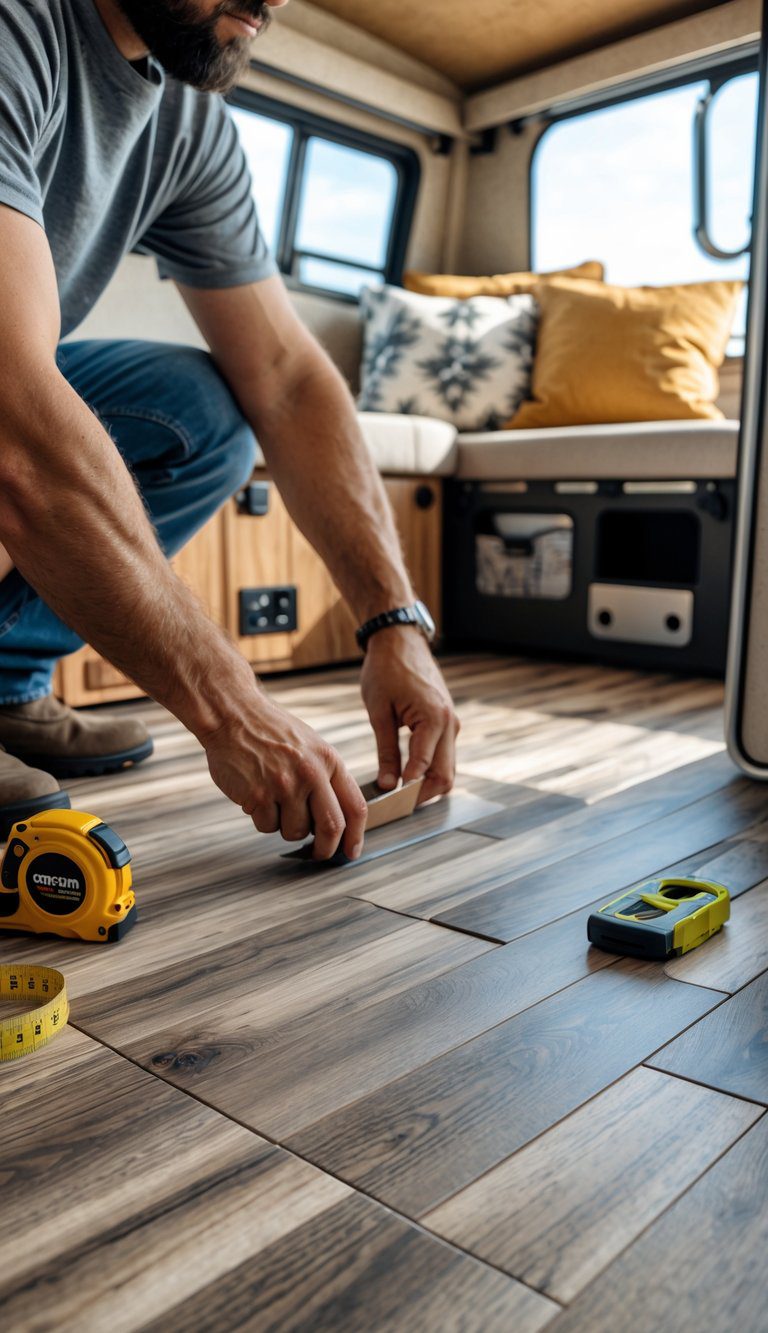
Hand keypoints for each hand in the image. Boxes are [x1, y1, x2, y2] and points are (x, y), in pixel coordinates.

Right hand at [201, 687, 367, 859]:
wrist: (233, 714)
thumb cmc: (272, 732)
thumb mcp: (312, 747)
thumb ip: (328, 779)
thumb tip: (339, 823)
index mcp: (329, 760)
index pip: (355, 806)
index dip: (356, 836)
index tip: (352, 851)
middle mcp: (311, 773)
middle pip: (331, 827)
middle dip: (326, 849)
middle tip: (319, 854)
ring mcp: (284, 785)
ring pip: (295, 831)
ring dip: (285, 827)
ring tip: (275, 801)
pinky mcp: (258, 796)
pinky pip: (266, 827)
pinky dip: (262, 819)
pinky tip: (256, 795)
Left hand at [360, 628, 459, 803]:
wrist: (400, 640)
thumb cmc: (386, 669)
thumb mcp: (379, 712)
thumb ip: (386, 752)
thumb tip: (389, 785)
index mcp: (434, 719)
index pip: (423, 769)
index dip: (407, 792)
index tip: (388, 804)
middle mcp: (449, 723)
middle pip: (445, 777)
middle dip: (422, 796)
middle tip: (395, 807)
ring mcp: (451, 723)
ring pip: (447, 768)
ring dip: (428, 785)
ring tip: (399, 794)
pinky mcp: (447, 722)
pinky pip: (444, 755)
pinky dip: (429, 770)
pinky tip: (407, 775)